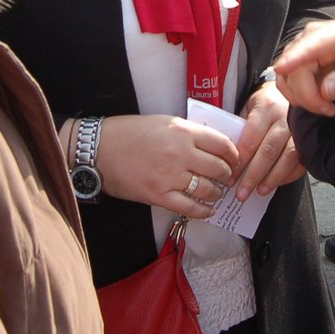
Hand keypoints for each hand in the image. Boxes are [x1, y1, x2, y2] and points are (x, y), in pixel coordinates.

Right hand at [93, 115, 241, 218]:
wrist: (99, 149)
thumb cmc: (128, 133)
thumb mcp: (163, 122)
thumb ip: (187, 133)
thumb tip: (211, 145)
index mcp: (182, 131)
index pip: (221, 144)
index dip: (234, 154)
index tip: (235, 160)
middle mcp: (180, 153)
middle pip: (219, 168)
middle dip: (228, 175)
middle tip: (227, 178)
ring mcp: (170, 176)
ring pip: (208, 189)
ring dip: (217, 193)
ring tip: (216, 193)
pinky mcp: (158, 195)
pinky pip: (190, 208)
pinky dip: (204, 211)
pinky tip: (208, 211)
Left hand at [231, 83, 304, 200]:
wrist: (291, 92)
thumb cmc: (264, 106)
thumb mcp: (247, 109)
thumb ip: (239, 130)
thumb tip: (224, 159)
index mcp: (265, 108)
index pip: (250, 139)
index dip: (239, 161)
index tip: (230, 177)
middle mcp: (285, 117)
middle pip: (268, 151)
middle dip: (253, 175)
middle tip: (241, 193)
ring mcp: (301, 129)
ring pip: (288, 158)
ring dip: (273, 178)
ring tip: (259, 191)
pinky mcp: (311, 141)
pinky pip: (301, 162)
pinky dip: (288, 176)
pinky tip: (276, 184)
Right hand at [269, 21, 334, 132]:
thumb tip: (326, 90)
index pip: (311, 44)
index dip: (295, 56)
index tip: (281, 68)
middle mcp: (312, 36)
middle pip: (295, 67)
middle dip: (309, 96)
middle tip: (330, 111)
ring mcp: (298, 49)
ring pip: (286, 78)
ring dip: (303, 99)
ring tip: (327, 106)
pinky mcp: (291, 63)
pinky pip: (283, 84)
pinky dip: (297, 98)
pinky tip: (315, 101)